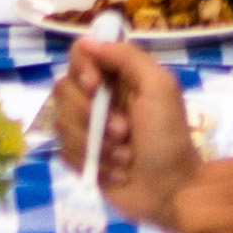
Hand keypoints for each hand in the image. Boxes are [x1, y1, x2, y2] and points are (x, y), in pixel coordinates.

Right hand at [49, 34, 204, 229]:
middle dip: (90, 116)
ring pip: (61, 122)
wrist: (170, 191)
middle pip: (63, 89)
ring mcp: (87, 129)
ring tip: (124, 157)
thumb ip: (127, 57)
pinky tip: (116, 172)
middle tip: (123, 132)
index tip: (94, 87)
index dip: (81, 68)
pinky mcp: (81, 157)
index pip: (80, 54)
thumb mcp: (159, 87)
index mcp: (119, 77)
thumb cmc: (169, 138)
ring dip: (96, 144)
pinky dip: (92, 164)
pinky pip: (63, 151)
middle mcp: (99, 98)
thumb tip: (89, 41)